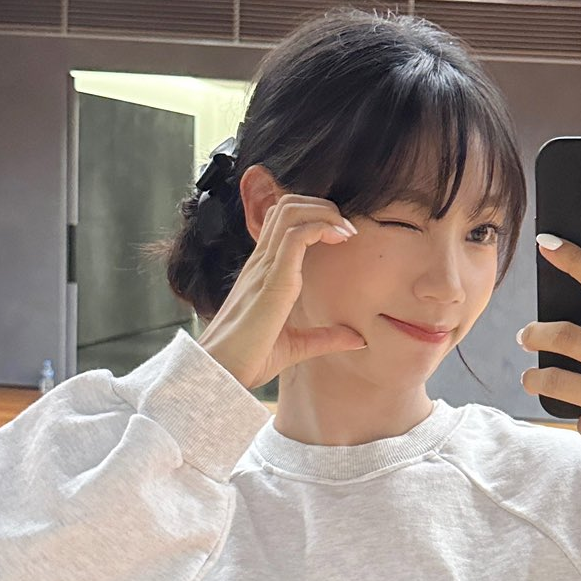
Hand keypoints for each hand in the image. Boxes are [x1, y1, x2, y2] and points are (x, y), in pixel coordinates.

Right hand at [197, 190, 366, 391]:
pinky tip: (340, 240)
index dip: (315, 216)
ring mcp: (264, 268)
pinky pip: (295, 237)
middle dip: (323, 206)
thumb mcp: (296, 346)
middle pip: (287, 206)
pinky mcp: (272, 281)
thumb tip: (357, 338)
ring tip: (346, 232)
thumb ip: (325, 338)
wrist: (223, 373)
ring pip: (290, 212)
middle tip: (347, 229)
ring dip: (324, 212)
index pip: (283, 221)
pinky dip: (321, 228)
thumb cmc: (249, 359)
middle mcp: (262, 262)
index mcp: (264, 271)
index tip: (343, 236)